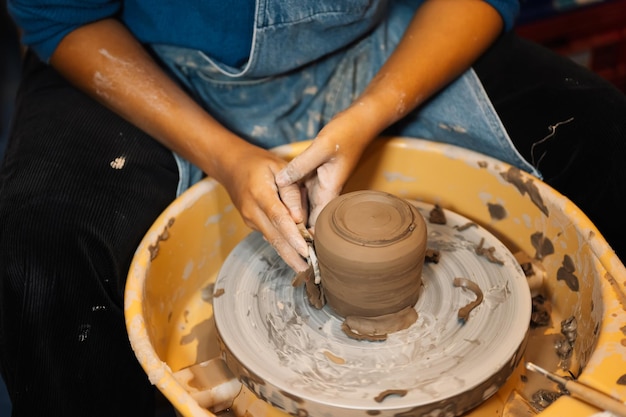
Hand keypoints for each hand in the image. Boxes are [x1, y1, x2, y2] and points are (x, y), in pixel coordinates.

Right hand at [218, 143, 310, 271]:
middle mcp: (252, 211)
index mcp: (260, 193)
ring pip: (272, 240)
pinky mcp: (252, 224)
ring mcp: (250, 220)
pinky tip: (296, 257)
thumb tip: (300, 218)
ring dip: (288, 256)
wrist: (232, 167)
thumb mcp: (279, 167)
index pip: (279, 218)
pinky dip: (283, 247)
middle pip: (274, 237)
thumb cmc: (260, 165)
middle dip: (292, 256)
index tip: (306, 250)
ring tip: (306, 269)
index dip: (293, 236)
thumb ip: (291, 191)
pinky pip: (270, 236)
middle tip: (309, 272)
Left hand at [275, 110, 376, 229]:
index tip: (294, 246)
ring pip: (304, 204)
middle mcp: (326, 189)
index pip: (320, 221)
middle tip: (279, 241)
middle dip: (298, 230)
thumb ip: (300, 165)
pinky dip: (291, 197)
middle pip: (311, 216)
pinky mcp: (316, 173)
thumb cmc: (347, 133)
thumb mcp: (321, 147)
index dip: (309, 236)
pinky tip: (278, 200)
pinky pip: (301, 190)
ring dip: (293, 215)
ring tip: (275, 228)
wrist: (360, 121)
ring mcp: (321, 182)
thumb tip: (280, 182)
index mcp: (330, 188)